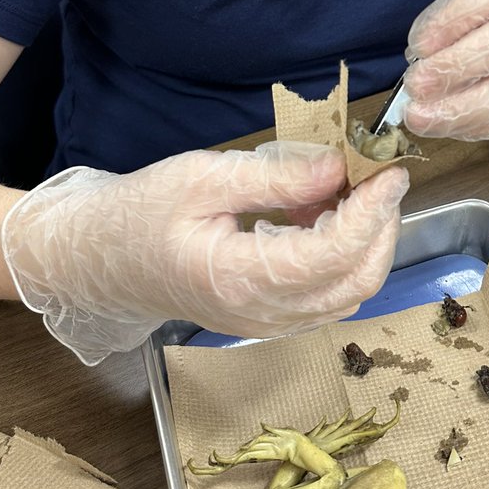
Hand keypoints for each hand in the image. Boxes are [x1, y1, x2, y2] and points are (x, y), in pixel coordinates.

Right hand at [1, 142, 408, 364]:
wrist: (98, 260)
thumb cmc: (140, 213)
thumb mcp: (204, 177)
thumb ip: (276, 176)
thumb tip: (339, 165)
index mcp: (240, 279)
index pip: (333, 253)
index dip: (373, 212)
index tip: (390, 171)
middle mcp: (261, 313)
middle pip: (355, 282)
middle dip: (382, 228)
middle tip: (380, 177)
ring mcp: (266, 323)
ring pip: (348, 293)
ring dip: (367, 243)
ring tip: (353, 191)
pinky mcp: (268, 318)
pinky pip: (327, 296)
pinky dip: (344, 257)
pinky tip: (326, 215)